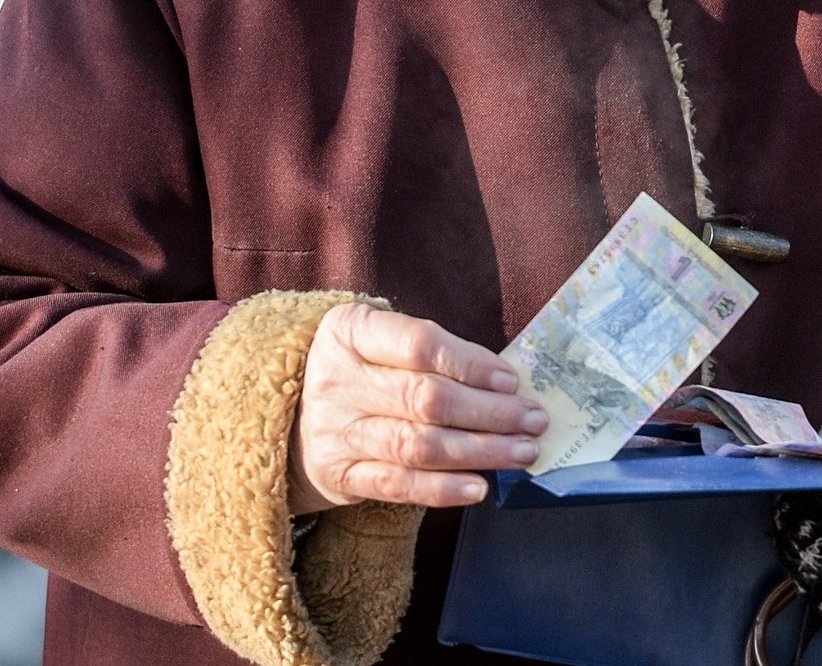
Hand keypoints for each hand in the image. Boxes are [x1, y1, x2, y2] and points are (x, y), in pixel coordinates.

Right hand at [289, 302, 548, 513]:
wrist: (288, 415)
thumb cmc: (357, 370)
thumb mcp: (377, 340)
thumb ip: (431, 352)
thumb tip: (506, 381)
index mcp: (349, 332)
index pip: (419, 344)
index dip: (471, 363)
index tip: (512, 380)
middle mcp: (337, 380)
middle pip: (425, 398)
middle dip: (489, 412)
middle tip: (533, 420)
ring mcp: (335, 432)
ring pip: (418, 444)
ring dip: (479, 451)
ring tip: (522, 452)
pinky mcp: (339, 475)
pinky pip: (398, 486)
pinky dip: (443, 489)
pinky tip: (480, 486)